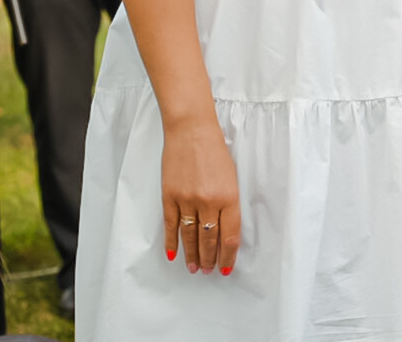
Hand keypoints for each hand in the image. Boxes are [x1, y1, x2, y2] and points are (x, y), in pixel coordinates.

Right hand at [161, 117, 240, 276]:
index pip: (230, 235)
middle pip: (210, 239)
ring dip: (192, 255)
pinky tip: (174, 254)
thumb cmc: (215, 150)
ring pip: (190, 236)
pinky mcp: (169, 196)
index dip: (228, 255)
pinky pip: (170, 225)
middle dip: (210, 259)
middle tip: (208, 271)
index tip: (226, 267)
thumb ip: (229, 203)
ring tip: (194, 268)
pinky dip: (171, 242)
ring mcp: (187, 200)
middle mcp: (208, 201)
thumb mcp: (232, 176)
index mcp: (229, 196)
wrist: (191, 130)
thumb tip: (225, 229)